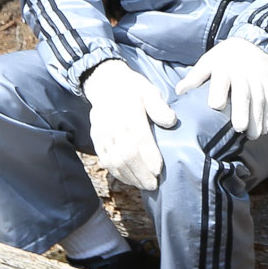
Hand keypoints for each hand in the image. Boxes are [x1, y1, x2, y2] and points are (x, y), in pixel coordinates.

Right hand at [82, 60, 177, 191]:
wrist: (104, 83)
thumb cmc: (132, 89)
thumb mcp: (149, 91)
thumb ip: (159, 107)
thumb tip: (171, 121)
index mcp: (129, 115)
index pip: (139, 141)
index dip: (149, 158)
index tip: (159, 171)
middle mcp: (113, 127)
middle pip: (125, 156)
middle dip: (140, 174)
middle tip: (154, 185)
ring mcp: (102, 135)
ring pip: (114, 161)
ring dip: (129, 177)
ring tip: (144, 185)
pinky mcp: (96, 139)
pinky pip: (105, 160)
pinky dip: (117, 173)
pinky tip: (129, 179)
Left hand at [175, 36, 267, 138]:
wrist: (251, 42)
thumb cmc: (223, 59)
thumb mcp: (207, 62)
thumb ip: (195, 77)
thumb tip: (180, 91)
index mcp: (223, 67)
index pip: (221, 80)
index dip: (219, 92)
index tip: (217, 106)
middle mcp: (242, 72)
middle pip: (243, 92)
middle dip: (242, 110)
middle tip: (239, 128)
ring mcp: (258, 77)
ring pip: (259, 98)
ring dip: (257, 118)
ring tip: (253, 136)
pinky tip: (265, 129)